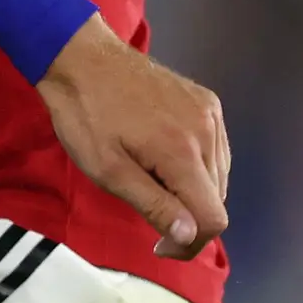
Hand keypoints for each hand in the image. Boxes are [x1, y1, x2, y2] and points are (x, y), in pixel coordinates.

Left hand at [35, 18, 229, 259]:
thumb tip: (189, 236)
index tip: (161, 246)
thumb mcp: (108, 171)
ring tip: (153, 180)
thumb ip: (153, 205)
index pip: (214, 219)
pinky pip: (216, 149)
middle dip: (189, 217)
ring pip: (219, 176)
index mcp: (183, 153)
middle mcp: (207, 131)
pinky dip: (199, 166)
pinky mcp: (208, 100)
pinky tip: (167, 160)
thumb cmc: (86, 116)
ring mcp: (210, 112)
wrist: (83, 57)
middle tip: (148, 209)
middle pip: (217, 199)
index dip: (191, 244)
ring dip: (194, 192)